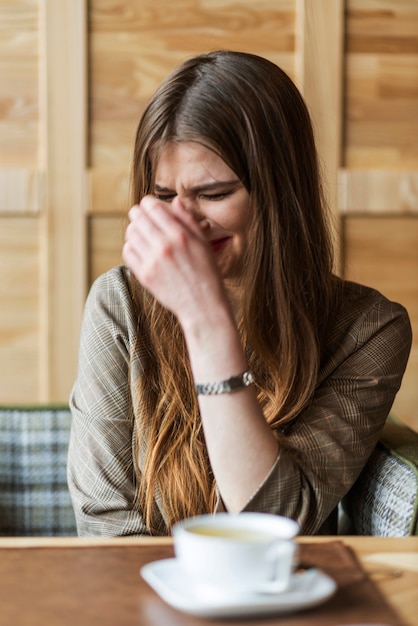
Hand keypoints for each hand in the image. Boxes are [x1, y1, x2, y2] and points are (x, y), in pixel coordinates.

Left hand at [122, 195, 226, 325]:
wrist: (202, 305)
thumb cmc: (206, 273)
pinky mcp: (144, 276)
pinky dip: (130, 246)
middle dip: (138, 214)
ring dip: (134, 229)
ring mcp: (152, 262)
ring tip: (141, 233)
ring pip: (130, 234)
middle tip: (142, 217)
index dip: (148, 203)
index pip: (152, 207)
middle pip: (137, 218)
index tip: (149, 205)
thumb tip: (174, 201)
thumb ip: (188, 220)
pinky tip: (139, 248)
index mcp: (180, 235)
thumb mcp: (203, 243)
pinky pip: (128, 252)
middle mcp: (164, 247)